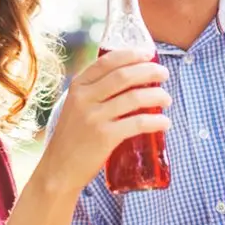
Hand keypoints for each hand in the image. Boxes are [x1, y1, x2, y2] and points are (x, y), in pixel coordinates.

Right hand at [42, 47, 170, 190]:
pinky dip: (156, 121)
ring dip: (157, 95)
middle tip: (164, 74)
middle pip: (124, 76)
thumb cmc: (72, 138)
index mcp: (77, 87)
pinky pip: (137, 123)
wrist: (58, 170)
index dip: (131, 54)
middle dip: (149, 71)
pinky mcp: (105, 137)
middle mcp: (84, 98)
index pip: (107, 61)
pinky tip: (165, 123)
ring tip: (167, 99)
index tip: (148, 53)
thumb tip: (130, 77)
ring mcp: (94, 117)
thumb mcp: (75, 106)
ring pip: (134, 97)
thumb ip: (94, 91)